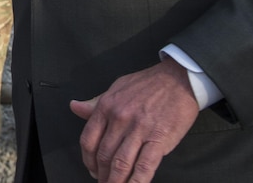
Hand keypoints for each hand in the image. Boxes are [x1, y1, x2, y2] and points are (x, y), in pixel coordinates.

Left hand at [69, 58, 198, 181]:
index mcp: (106, 107)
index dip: (88, 160)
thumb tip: (74, 107)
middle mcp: (119, 118)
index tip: (92, 170)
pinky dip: (136, 181)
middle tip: (103, 182)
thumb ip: (95, 103)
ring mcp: (139, 129)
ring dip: (115, 181)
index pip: (88, 140)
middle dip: (101, 174)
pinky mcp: (159, 138)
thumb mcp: (116, 88)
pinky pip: (144, 166)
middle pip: (104, 155)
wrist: (178, 79)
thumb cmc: (147, 84)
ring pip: (121, 163)